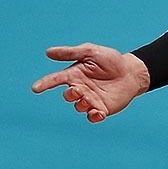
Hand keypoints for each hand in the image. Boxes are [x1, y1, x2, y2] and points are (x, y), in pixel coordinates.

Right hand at [31, 44, 150, 123]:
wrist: (131, 72)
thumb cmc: (111, 61)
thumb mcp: (91, 52)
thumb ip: (71, 53)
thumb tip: (48, 52)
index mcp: (74, 75)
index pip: (55, 80)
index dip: (45, 84)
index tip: (35, 88)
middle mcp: (80, 88)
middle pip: (68, 96)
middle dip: (70, 94)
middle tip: (78, 89)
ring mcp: (90, 99)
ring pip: (79, 107)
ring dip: (82, 103)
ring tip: (90, 98)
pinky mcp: (102, 108)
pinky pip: (93, 117)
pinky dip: (94, 117)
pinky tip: (98, 113)